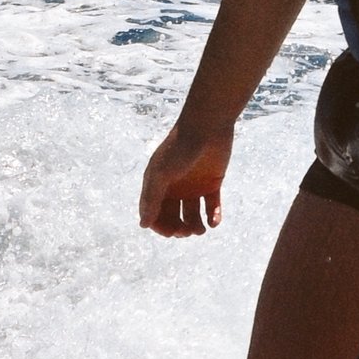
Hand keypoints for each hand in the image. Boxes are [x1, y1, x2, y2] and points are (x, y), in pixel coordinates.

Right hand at [141, 120, 232, 237]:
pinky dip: (213, 217)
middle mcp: (175, 187)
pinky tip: (214, 222)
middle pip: (173, 217)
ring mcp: (194, 186)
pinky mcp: (212, 183)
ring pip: (193, 215)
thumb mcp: (161, 173)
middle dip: (178, 229)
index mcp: (158, 184)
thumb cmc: (180, 148)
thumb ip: (152, 199)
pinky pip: (212, 206)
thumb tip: (143, 225)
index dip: (160, 226)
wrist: (208, 126)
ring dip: (195, 227)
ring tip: (200, 230)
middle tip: (186, 231)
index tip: (170, 232)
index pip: (155, 213)